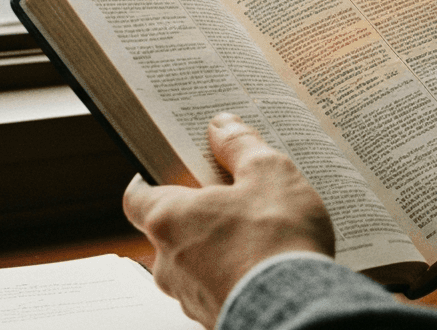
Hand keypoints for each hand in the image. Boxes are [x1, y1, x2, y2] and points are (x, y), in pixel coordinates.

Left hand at [122, 113, 333, 327]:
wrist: (298, 309)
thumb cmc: (277, 240)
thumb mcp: (269, 173)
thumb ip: (241, 146)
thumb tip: (223, 125)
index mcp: (169, 219)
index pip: (137, 195)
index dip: (152, 179)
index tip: (172, 168)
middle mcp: (167, 261)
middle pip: (171, 229)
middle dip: (200, 214)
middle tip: (236, 196)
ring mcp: (188, 295)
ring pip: (195, 262)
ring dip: (219, 247)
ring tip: (262, 234)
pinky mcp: (214, 316)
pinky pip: (218, 286)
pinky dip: (236, 274)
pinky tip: (268, 265)